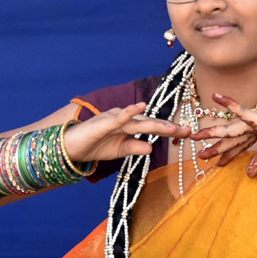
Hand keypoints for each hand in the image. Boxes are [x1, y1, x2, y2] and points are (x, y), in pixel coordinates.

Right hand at [61, 103, 188, 164]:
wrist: (69, 149)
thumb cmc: (94, 146)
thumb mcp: (118, 150)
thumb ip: (134, 147)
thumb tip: (151, 148)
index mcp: (129, 125)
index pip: (152, 127)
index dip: (169, 129)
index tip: (186, 133)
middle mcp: (125, 118)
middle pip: (150, 122)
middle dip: (169, 127)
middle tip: (187, 130)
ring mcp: (115, 118)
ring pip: (139, 121)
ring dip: (156, 124)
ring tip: (173, 128)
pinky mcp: (104, 122)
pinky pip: (119, 117)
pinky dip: (130, 111)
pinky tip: (141, 107)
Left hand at [192, 94, 256, 176]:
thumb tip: (249, 173)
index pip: (242, 143)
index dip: (229, 153)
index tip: (219, 163)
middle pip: (233, 136)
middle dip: (216, 146)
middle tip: (200, 155)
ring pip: (231, 128)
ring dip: (213, 133)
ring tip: (195, 137)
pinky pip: (242, 111)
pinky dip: (229, 104)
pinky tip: (216, 96)